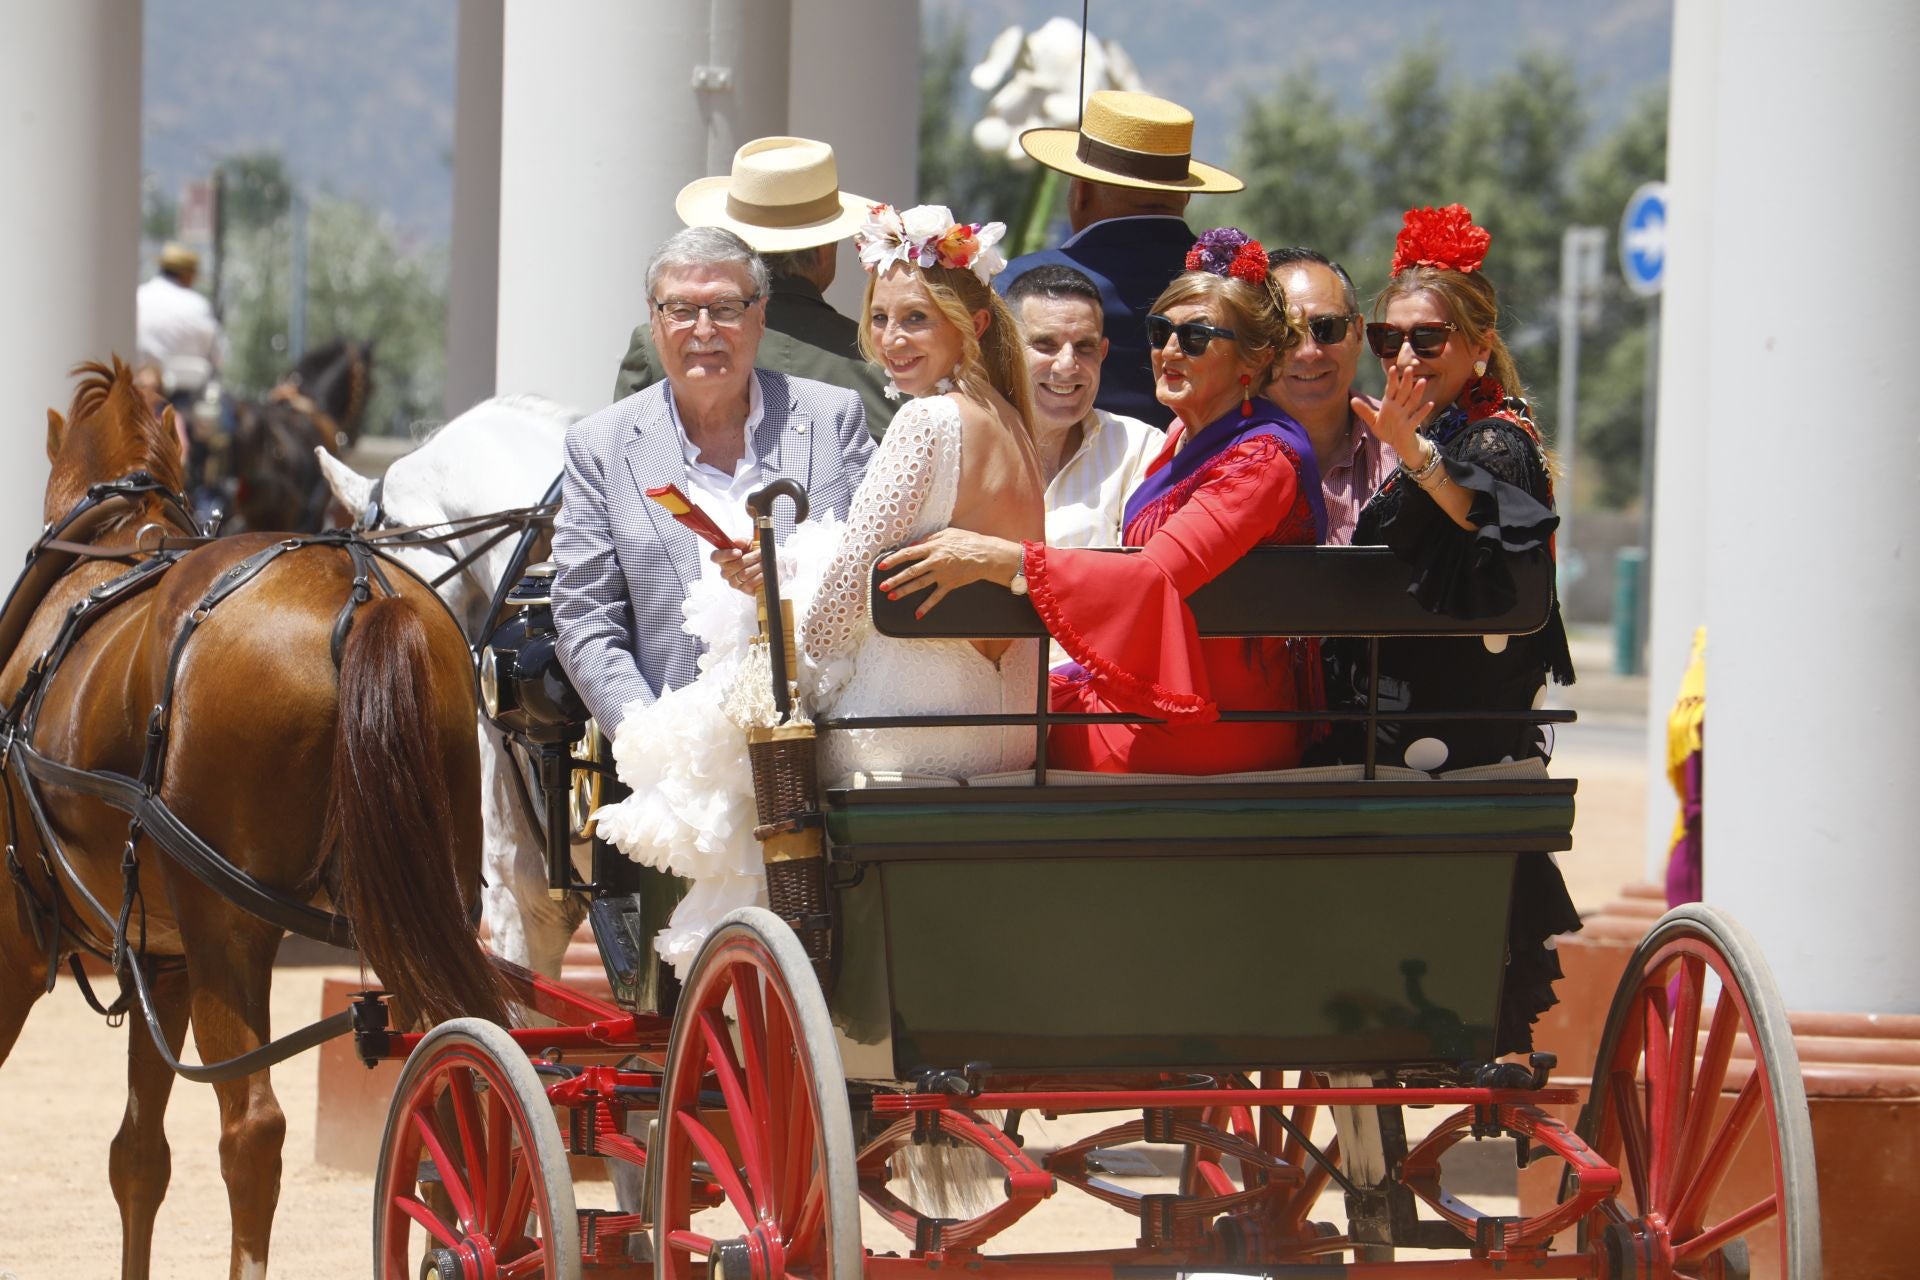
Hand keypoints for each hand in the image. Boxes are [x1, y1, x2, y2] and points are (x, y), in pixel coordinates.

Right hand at [710, 540, 761, 595]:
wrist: (765, 565)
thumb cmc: (753, 553)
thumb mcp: (748, 543)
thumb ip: (741, 542)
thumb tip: (737, 543)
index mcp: (723, 558)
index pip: (715, 557)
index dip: (726, 555)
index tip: (739, 552)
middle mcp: (725, 572)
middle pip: (735, 565)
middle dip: (751, 558)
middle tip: (760, 553)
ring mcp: (733, 582)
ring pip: (744, 574)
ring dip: (757, 566)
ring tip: (765, 561)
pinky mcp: (743, 590)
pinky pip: (750, 583)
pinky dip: (759, 576)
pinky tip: (764, 571)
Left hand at [876, 528, 1022, 616]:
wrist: (986, 555)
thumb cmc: (968, 541)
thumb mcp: (947, 533)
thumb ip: (929, 539)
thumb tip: (913, 545)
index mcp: (933, 547)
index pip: (908, 554)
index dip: (893, 560)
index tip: (882, 565)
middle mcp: (935, 562)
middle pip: (911, 572)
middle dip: (895, 579)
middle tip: (882, 587)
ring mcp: (942, 575)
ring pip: (920, 584)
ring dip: (905, 591)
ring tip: (892, 597)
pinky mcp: (950, 584)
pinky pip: (936, 597)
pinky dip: (926, 606)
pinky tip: (917, 614)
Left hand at [1351, 365, 1434, 460]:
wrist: (1399, 445)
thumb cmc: (1387, 430)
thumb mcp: (1373, 421)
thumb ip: (1364, 411)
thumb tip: (1352, 400)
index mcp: (1390, 404)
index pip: (1391, 389)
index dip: (1392, 380)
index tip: (1392, 368)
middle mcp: (1399, 407)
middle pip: (1403, 392)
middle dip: (1406, 381)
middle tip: (1409, 368)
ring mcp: (1406, 416)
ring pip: (1412, 402)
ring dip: (1417, 392)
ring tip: (1422, 381)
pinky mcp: (1410, 427)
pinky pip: (1417, 418)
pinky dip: (1423, 411)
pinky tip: (1430, 404)